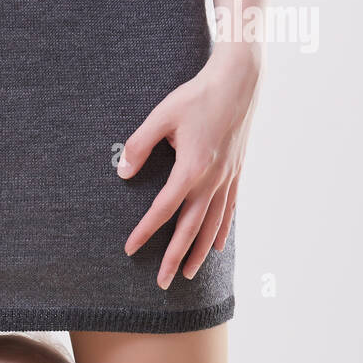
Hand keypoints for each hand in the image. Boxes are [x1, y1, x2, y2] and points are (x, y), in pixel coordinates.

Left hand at [118, 44, 261, 288]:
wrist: (239, 80)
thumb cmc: (198, 94)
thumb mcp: (162, 115)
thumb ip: (140, 145)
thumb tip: (122, 173)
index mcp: (191, 168)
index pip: (163, 209)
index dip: (145, 231)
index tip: (129, 249)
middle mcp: (212, 180)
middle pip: (190, 229)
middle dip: (174, 258)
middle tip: (162, 282)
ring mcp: (227, 179)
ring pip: (211, 225)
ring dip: (197, 252)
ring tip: (186, 273)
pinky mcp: (236, 173)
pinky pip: (228, 211)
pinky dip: (221, 232)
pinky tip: (214, 248)